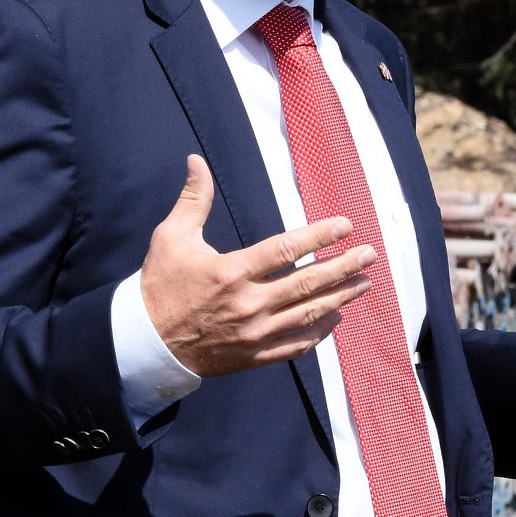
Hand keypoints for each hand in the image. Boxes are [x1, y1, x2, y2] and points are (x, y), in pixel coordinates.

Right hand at [141, 155, 375, 376]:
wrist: (146, 343)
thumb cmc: (159, 285)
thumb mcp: (170, 237)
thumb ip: (193, 199)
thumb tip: (196, 160)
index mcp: (232, 271)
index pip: (286, 250)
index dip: (319, 236)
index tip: (345, 226)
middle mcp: (249, 304)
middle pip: (308, 283)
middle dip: (343, 267)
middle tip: (369, 255)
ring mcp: (254, 334)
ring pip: (308, 314)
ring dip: (341, 298)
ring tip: (364, 283)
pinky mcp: (253, 356)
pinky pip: (295, 345)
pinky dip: (319, 332)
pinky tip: (336, 318)